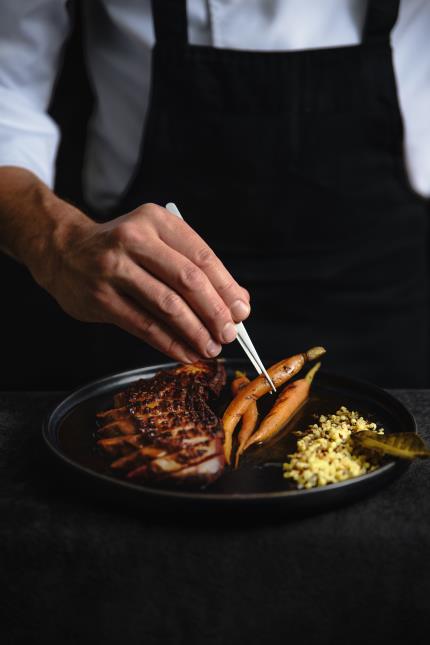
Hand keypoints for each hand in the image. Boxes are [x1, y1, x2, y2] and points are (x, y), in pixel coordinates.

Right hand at [37, 202, 250, 362]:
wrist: (63, 250)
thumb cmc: (121, 248)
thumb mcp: (156, 241)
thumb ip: (193, 267)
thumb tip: (236, 302)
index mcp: (156, 220)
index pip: (201, 256)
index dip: (226, 287)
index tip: (241, 311)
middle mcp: (134, 239)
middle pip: (188, 281)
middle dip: (215, 312)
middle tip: (229, 334)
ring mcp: (114, 269)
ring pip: (167, 306)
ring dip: (195, 332)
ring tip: (211, 348)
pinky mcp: (101, 298)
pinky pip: (144, 326)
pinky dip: (170, 344)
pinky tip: (186, 353)